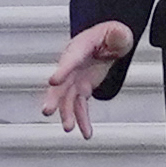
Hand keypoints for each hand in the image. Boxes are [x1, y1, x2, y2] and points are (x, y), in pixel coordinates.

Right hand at [41, 20, 135, 139]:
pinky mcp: (81, 89)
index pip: (70, 60)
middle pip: (60, 83)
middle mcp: (72, 65)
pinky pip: (80, 107)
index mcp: (80, 47)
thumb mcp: (118, 32)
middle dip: (53, 98)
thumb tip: (118, 34)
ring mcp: (75, 78)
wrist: (107, 42)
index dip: (62, 70)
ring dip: (66, 114)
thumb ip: (117, 35)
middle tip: (47, 110)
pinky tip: (86, 133)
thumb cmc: (110, 35)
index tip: (53, 80)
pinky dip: (82, 121)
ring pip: (66, 99)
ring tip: (68, 128)